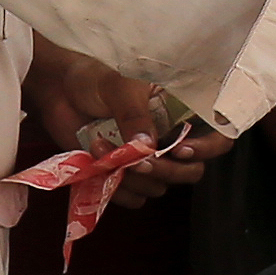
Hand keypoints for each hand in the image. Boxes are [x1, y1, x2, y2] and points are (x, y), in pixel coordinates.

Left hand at [23, 40, 215, 187]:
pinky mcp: (122, 174)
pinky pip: (132, 196)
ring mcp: (147, 159)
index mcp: (181, 112)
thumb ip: (134, 114)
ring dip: (132, 178)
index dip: (208, 148)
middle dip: (166, 171)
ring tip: (102, 148)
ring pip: (158, 187)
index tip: (180, 150)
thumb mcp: (118, 86)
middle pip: (190, 172)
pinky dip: (116, 189)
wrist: (57, 89)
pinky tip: (96, 164)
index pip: (218, 136)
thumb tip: (148, 148)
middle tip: (138, 162)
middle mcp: (170, 138)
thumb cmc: (93, 77)